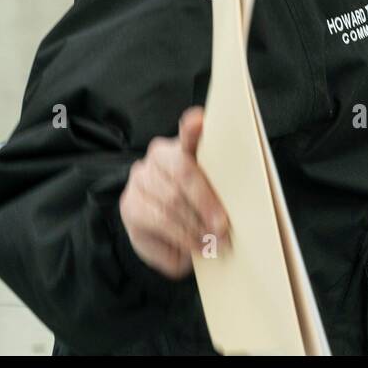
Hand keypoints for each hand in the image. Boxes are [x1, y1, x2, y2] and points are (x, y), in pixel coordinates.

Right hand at [118, 106, 228, 278]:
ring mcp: (141, 178)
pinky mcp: (129, 204)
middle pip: (183, 171)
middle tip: (223, 226)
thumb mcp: (214, 199)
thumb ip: (222, 189)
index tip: (199, 122)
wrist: (168, 238)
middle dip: (206, 201)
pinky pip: (157, 219)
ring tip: (213, 241)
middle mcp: (158, 155)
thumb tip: (238, 201)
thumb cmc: (199, 212)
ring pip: (171, 200)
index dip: (193, 128)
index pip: (189, 132)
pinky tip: (194, 245)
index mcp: (185, 145)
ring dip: (196, 225)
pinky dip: (181, 235)